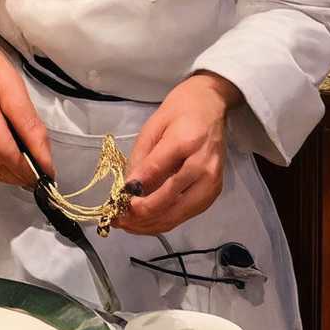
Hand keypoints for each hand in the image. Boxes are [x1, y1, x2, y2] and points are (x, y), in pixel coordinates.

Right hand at [0, 2, 53, 186]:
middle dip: (20, 173)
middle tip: (42, 182)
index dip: (29, 159)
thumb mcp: (11, 80)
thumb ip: (24, 112)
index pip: (8, 141)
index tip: (49, 171)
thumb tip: (39, 142)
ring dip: (8, 174)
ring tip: (29, 180)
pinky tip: (9, 169)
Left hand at [111, 72, 236, 235]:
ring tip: (127, 224)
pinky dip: (162, 223)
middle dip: (138, 216)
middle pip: (167, 202)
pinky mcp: (214, 193)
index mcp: (188, 141)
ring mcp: (212, 182)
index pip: (156, 173)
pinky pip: (184, 216)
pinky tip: (145, 222)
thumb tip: (129, 190)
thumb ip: (142, 159)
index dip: (132, 192)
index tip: (115, 201)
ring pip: (176, 216)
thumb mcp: (153, 126)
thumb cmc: (180, 110)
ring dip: (148, 225)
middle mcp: (204, 166)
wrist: (211, 104)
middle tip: (117, 219)